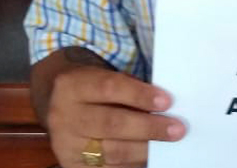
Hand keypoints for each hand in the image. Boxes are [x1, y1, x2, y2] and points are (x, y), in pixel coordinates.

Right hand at [46, 66, 185, 167]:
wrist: (59, 103)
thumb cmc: (95, 88)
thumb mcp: (106, 77)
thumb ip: (131, 89)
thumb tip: (167, 107)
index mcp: (73, 86)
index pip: (110, 88)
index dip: (140, 95)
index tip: (167, 101)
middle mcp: (64, 116)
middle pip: (111, 123)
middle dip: (148, 128)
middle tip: (177, 129)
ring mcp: (65, 144)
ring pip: (110, 151)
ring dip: (144, 150)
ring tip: (167, 145)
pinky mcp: (70, 165)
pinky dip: (131, 165)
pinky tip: (149, 159)